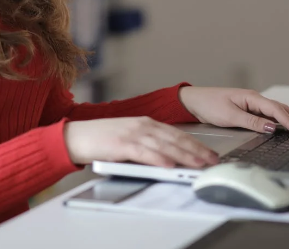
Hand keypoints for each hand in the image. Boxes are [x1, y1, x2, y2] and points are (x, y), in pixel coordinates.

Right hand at [63, 117, 219, 167]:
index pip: (176, 133)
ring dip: (184, 155)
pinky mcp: (121, 144)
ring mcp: (132, 133)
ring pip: (164, 145)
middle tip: (211, 160)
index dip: (195, 143)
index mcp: (145, 122)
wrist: (76, 136)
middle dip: (196, 150)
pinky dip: (158, 159)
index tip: (208, 153)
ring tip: (198, 164)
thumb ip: (148, 144)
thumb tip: (169, 158)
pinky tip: (169, 165)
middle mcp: (142, 125)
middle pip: (175, 138)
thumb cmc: (101, 139)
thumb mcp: (129, 137)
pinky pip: (144, 153)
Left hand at [178, 86, 288, 135]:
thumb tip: (272, 127)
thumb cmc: (209, 105)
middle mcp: (254, 99)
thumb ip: (251, 122)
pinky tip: (286, 127)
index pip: (276, 110)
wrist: (194, 101)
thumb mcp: (230, 116)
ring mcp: (252, 104)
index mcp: (251, 97)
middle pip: (281, 109)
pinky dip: (281, 121)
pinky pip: (269, 115)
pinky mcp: (248, 110)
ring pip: (277, 112)